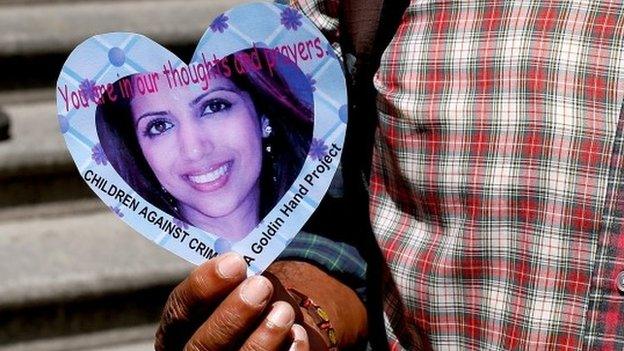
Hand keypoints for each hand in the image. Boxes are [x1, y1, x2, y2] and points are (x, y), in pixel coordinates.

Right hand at [155, 252, 308, 349]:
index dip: (203, 287)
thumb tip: (242, 263)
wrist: (258, 336)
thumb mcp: (224, 297)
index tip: (235, 262)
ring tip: (284, 310)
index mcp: (176, 335)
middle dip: (232, 316)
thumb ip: (228, 284)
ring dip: (262, 338)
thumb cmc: (240, 311)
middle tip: (261, 286)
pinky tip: (297, 334)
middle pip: (202, 348)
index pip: (178, 313)